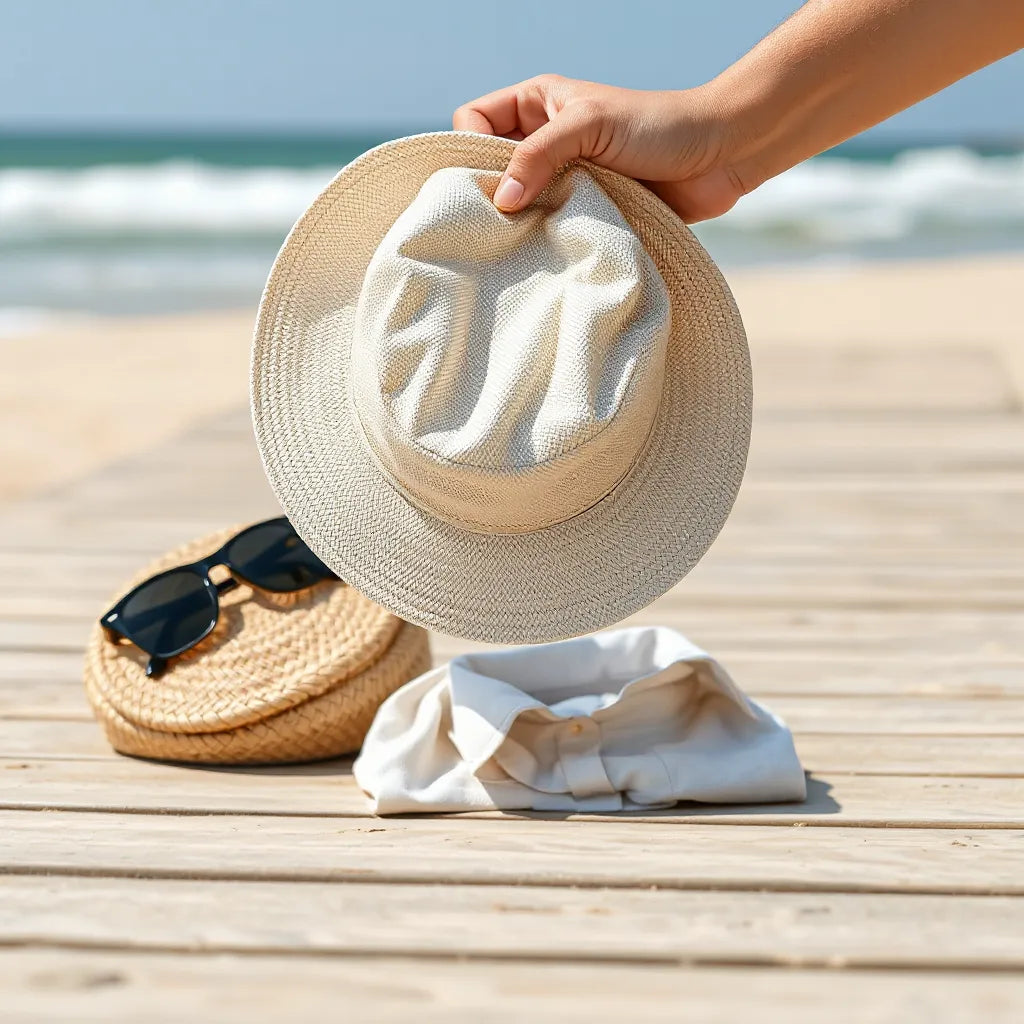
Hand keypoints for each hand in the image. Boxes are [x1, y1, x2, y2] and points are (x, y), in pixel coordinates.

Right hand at [453, 75, 745, 223]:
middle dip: (488, 192)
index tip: (483, 181)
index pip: (474, 122)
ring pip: (518, 205)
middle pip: (490, 169)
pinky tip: (544, 255)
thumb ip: (539, 156)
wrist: (720, 156)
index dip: (468, 148)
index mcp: (537, 104)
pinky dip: (544, 242)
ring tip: (519, 242)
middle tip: (493, 222)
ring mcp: (565, 179)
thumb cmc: (658, 126)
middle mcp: (545, 141)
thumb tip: (501, 200)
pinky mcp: (586, 212)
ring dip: (518, 223)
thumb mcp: (589, 125)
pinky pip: (549, 230)